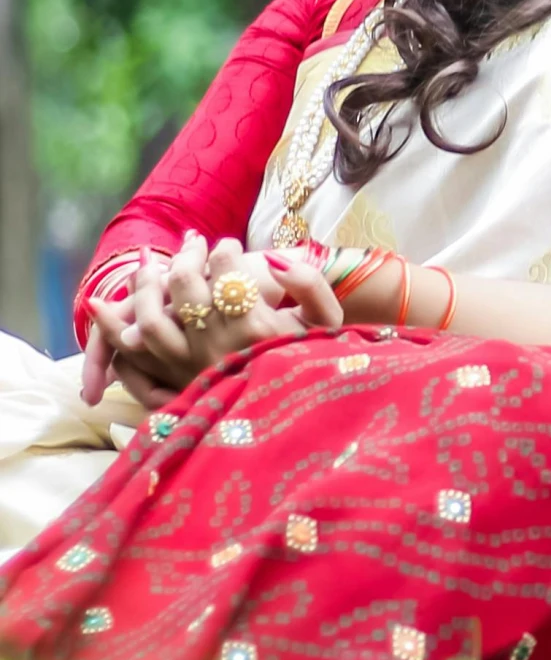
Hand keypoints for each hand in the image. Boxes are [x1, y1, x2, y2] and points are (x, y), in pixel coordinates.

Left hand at [90, 233, 341, 408]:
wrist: (301, 415)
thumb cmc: (314, 360)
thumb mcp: (327, 322)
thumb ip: (309, 285)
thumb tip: (275, 260)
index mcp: (256, 330)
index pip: (226, 273)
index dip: (224, 251)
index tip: (229, 246)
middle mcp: (219, 349)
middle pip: (185, 288)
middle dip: (187, 257)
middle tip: (195, 244)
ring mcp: (192, 369)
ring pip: (151, 320)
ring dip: (148, 286)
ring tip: (155, 266)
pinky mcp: (176, 386)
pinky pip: (136, 357)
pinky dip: (120, 331)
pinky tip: (114, 306)